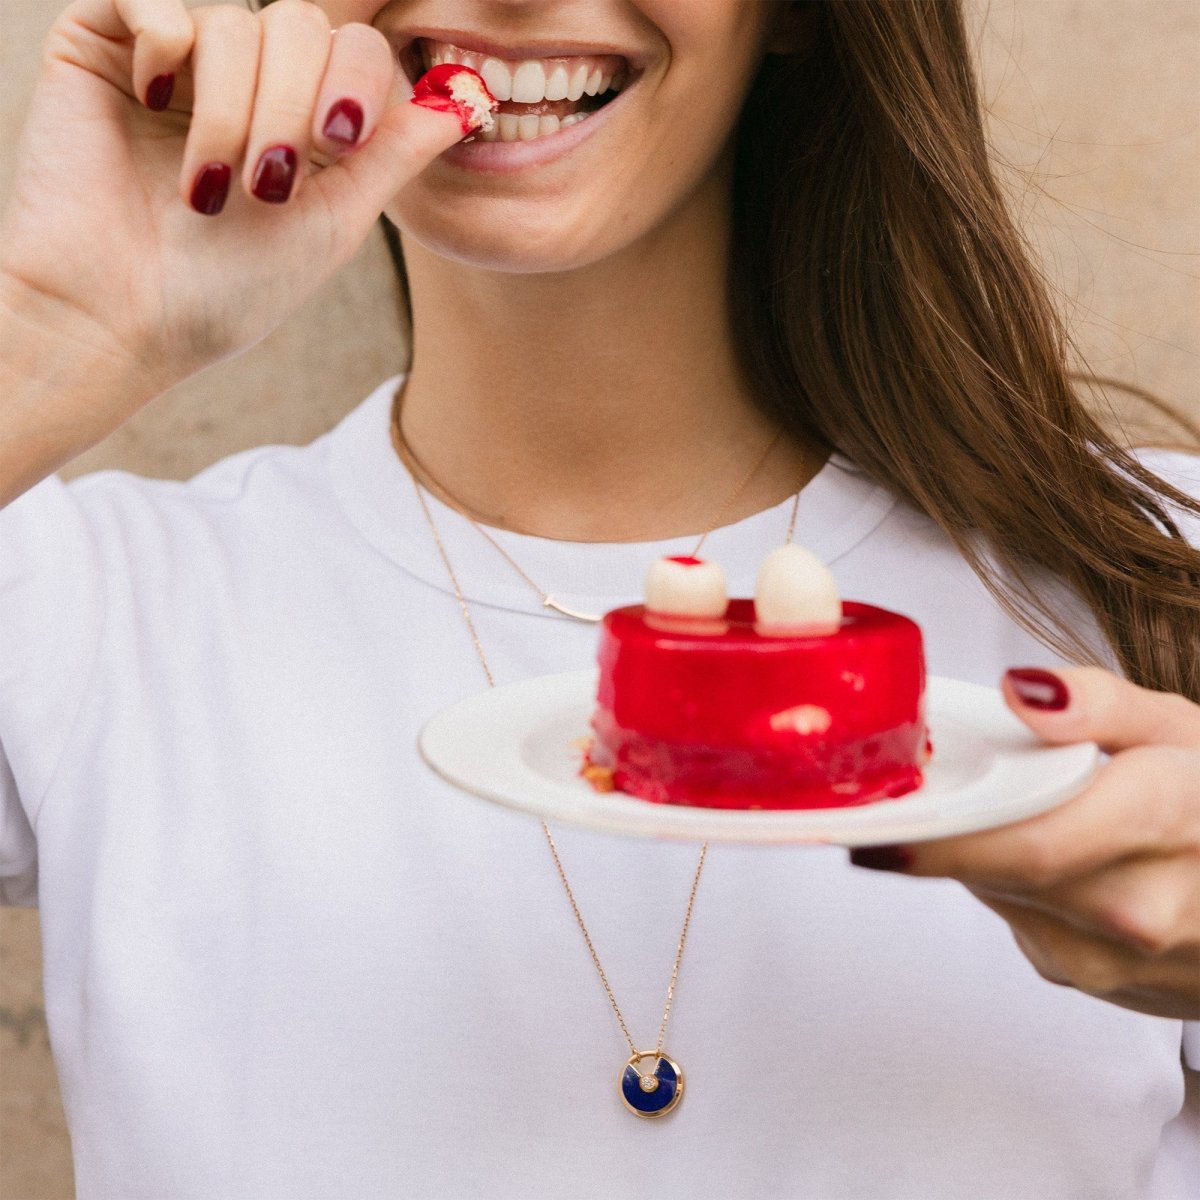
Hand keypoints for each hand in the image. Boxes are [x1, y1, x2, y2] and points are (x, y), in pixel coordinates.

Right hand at [0, 0, 462, 402]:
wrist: (121, 318)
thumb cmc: (227, 290)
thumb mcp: (334, 222)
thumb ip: (396, 154)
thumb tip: (468, 96)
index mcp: (300, 121)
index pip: (352, 47)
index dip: (356, 81)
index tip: (341, 140)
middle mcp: (243, 84)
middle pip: (300, 25)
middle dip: (294, 106)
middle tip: (268, 183)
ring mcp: (176, 63)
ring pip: (233, 21)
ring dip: (232, 108)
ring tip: (208, 187)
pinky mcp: (103, 48)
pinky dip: (164, 43)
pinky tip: (154, 104)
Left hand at [850, 667, 1199, 1019]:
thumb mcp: (1184, 727)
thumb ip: (1101, 704)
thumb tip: (1020, 690)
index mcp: (1168, 823)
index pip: (1031, 845)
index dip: (941, 843)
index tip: (869, 835)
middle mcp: (1143, 911)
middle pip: (1002, 874)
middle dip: (944, 833)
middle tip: (893, 797)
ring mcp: (1121, 961)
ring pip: (1003, 900)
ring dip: (977, 854)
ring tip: (982, 810)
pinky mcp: (1098, 982)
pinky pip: (1024, 924)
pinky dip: (1010, 884)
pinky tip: (1033, 852)